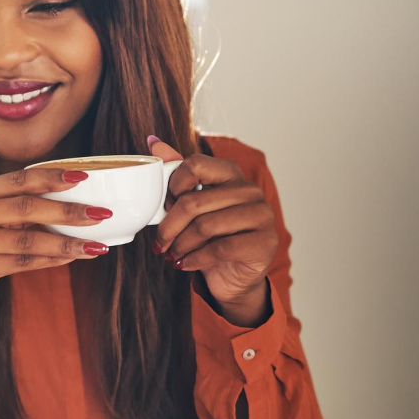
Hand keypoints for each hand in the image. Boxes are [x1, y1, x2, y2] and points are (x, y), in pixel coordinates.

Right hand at [0, 166, 111, 361]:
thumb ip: (9, 207)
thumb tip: (64, 201)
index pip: (18, 178)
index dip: (54, 176)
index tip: (86, 176)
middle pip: (26, 206)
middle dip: (68, 210)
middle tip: (102, 213)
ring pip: (28, 239)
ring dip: (66, 242)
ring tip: (95, 245)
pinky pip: (20, 263)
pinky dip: (49, 260)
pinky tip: (70, 258)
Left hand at [147, 137, 276, 324]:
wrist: (232, 275)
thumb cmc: (210, 237)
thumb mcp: (192, 206)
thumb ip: (177, 175)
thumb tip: (154, 143)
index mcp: (231, 174)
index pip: (195, 164)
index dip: (173, 186)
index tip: (165, 205)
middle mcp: (250, 190)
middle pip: (194, 202)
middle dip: (168, 227)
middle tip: (159, 243)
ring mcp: (261, 215)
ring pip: (205, 226)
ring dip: (180, 245)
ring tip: (172, 254)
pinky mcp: (265, 242)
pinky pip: (220, 249)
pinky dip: (195, 259)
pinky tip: (185, 263)